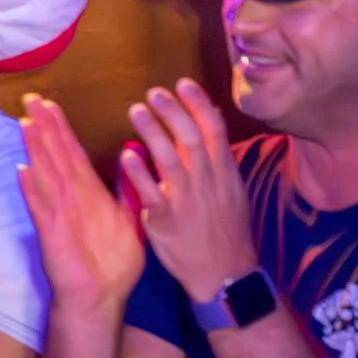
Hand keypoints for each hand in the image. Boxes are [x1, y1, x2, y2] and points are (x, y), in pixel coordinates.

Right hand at [17, 93, 145, 319]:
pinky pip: (41, 209)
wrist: (101, 299)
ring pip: (46, 175)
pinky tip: (22, 172)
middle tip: (31, 99)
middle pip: (55, 156)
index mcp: (88, 194)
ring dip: (36, 151)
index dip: (60, 128)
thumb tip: (132, 162)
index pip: (72, 153)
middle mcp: (70, 198)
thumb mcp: (129, 222)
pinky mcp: (53, 235)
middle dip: (44, 128)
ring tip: (27, 125)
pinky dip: (31, 191)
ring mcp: (59, 215)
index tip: (50, 104)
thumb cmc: (112, 262)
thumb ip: (127, 193)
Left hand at [118, 80, 257, 302]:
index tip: (183, 83)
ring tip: (136, 111)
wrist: (224, 274)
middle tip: (154, 92)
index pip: (214, 130)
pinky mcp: (166, 221)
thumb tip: (209, 114)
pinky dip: (139, 173)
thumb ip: (218, 153)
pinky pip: (151, 193)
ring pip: (170, 161)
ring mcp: (186, 201)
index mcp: (223, 173)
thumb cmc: (225, 227)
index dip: (199, 104)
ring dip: (153, 133)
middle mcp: (206, 183)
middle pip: (190, 139)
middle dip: (173, 112)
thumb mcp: (231, 188)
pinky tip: (126, 155)